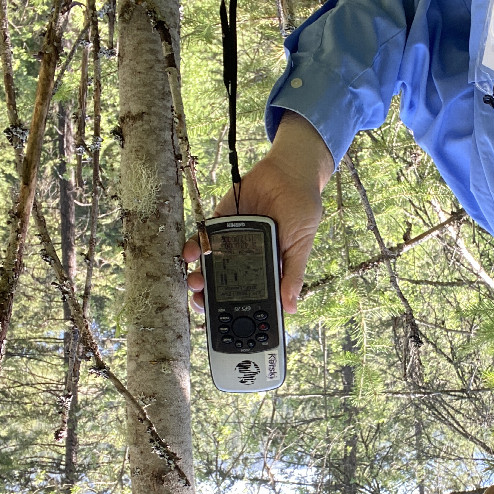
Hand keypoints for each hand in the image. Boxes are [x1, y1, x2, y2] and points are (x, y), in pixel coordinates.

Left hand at [183, 113, 332, 314]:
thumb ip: (293, 274)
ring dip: (198, 275)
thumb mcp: (300, 245)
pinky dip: (193, 247)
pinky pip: (202, 237)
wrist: (289, 172)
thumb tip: (291, 306)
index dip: (235, 309)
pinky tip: (191, 253)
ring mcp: (231, 241)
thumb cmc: (301, 209)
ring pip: (209, 265)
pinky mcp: (220, 223)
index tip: (224, 321)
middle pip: (223, 284)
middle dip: (209, 296)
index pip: (248, 294)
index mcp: (267, 268)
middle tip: (200, 302)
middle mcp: (246, 258)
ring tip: (195, 281)